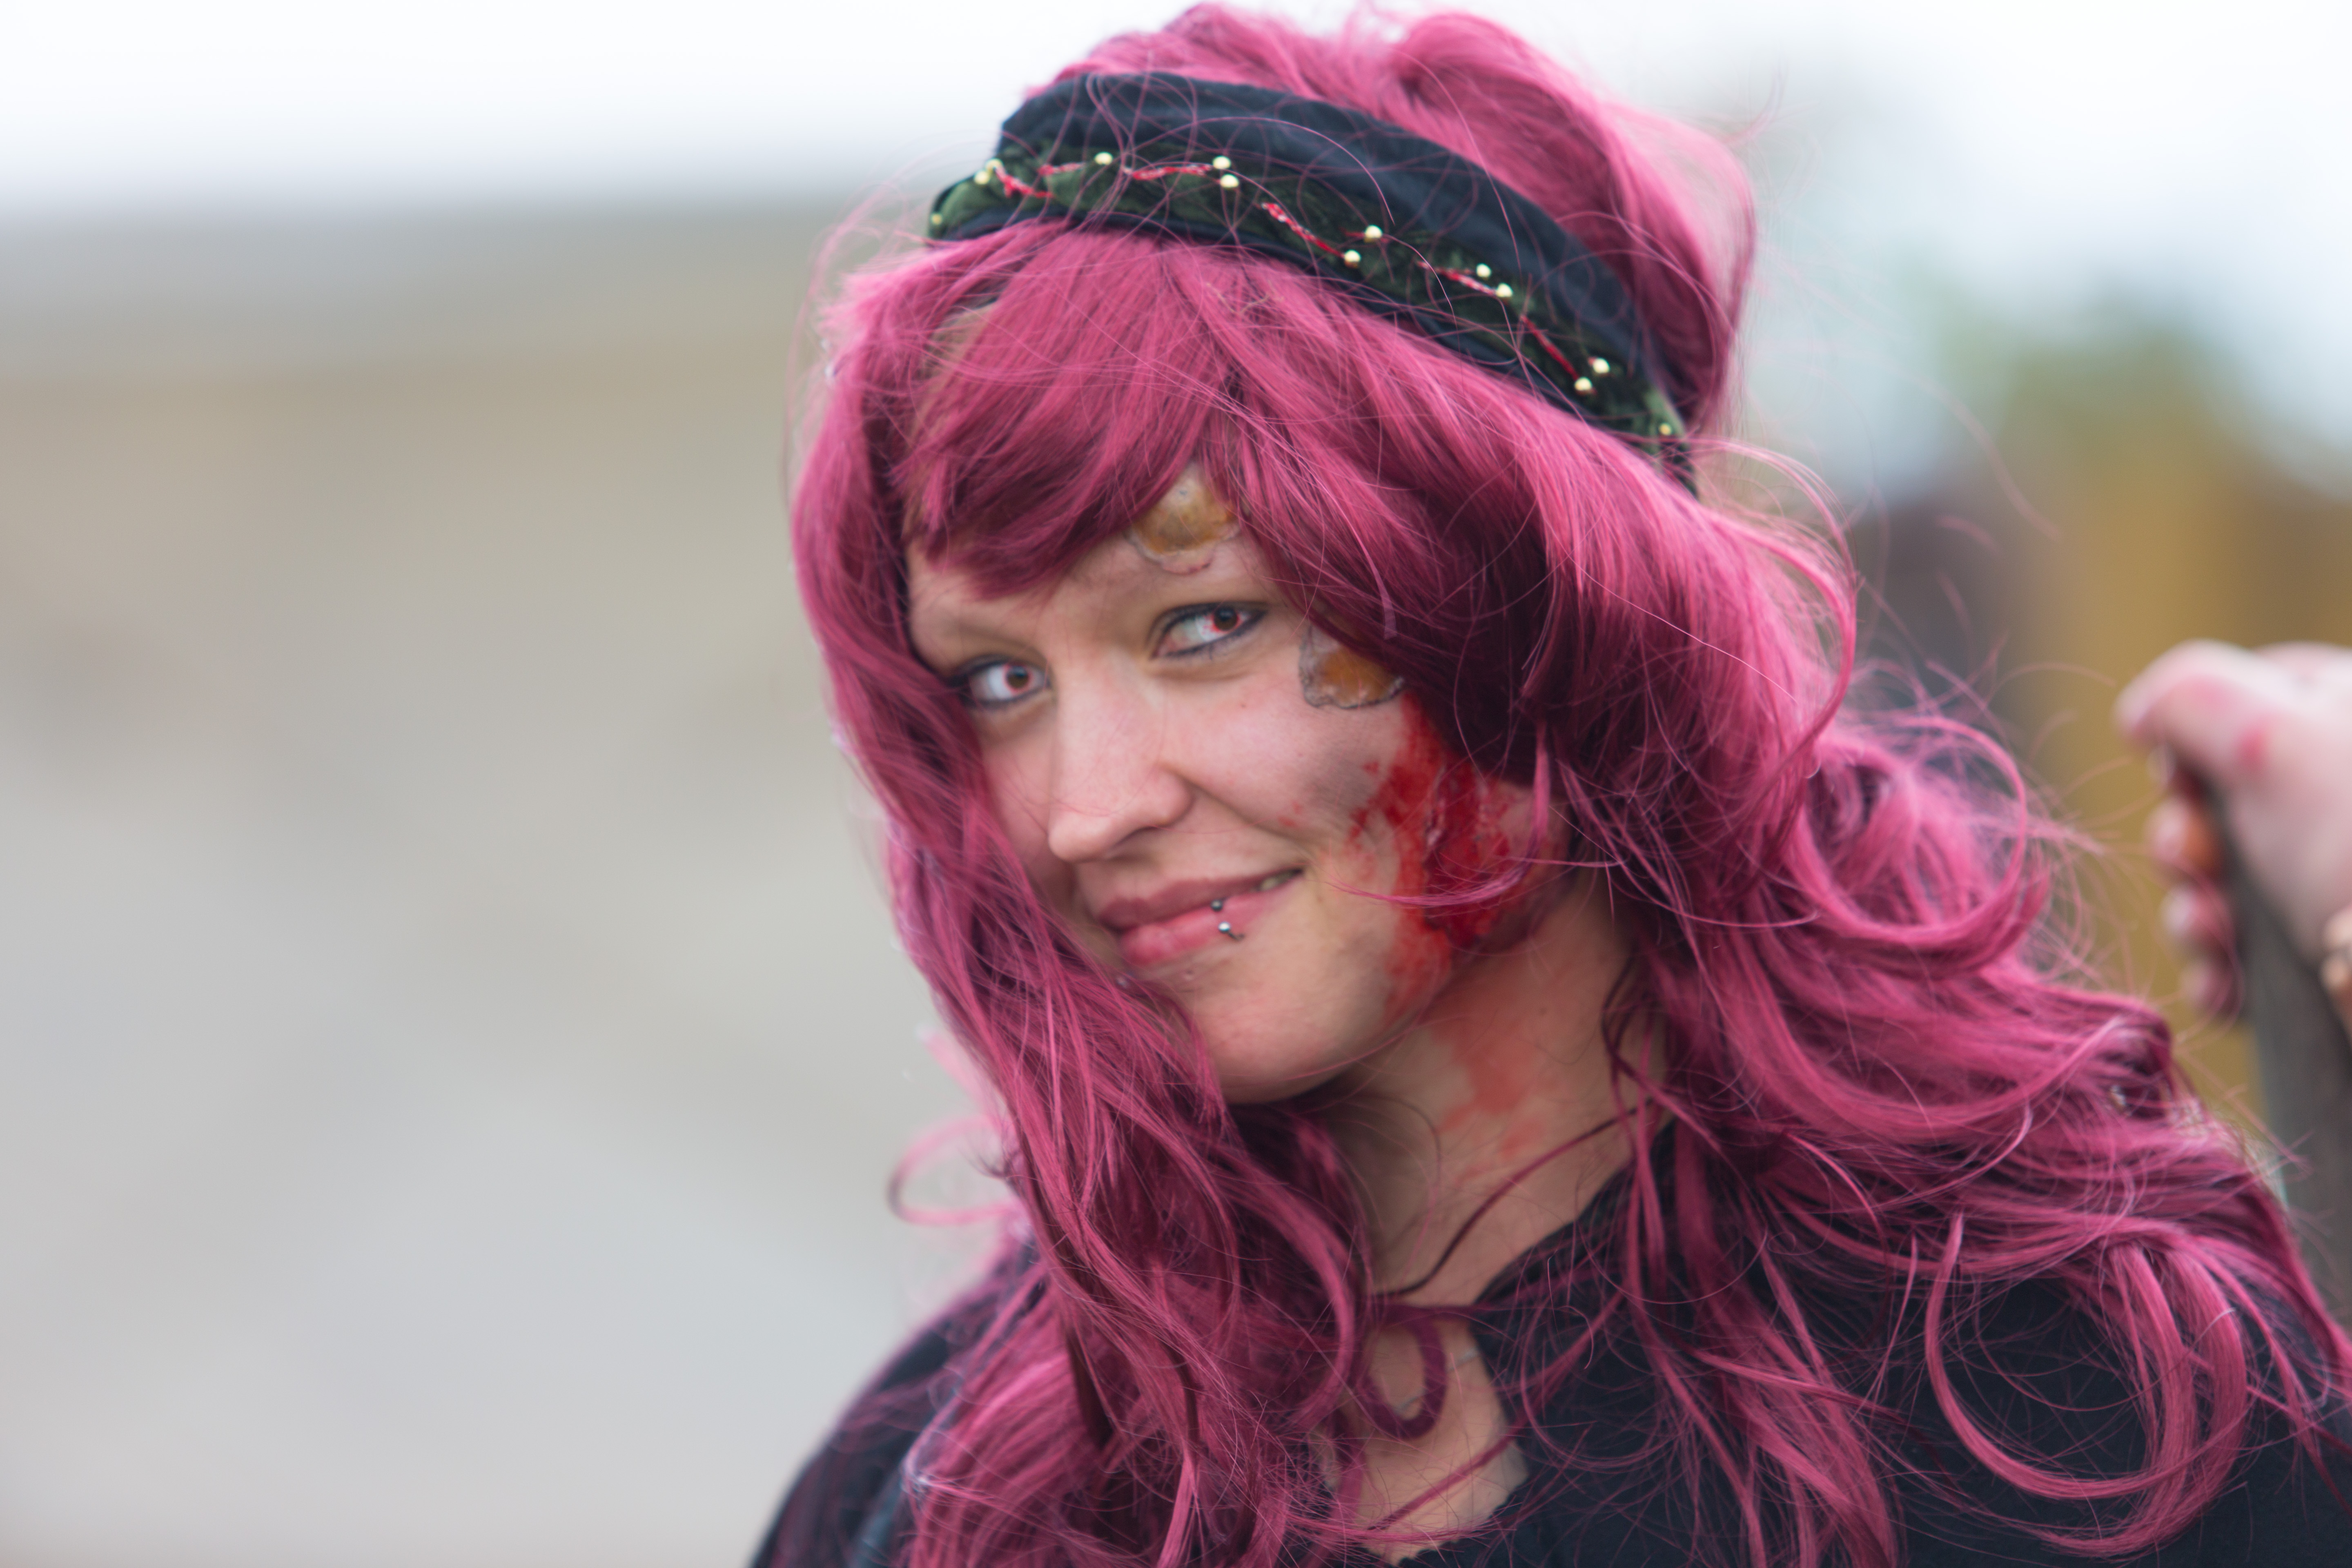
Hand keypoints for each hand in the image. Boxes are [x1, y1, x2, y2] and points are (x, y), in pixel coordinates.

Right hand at [2114, 640, 2351, 1018]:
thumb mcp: (2270, 739)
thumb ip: (2188, 698)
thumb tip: (2141, 716)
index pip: (2253, 701)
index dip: (2192, 743)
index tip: (2179, 780)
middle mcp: (2351, 804)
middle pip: (2226, 806)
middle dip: (2187, 842)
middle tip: (2197, 863)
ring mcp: (2345, 889)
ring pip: (2230, 889)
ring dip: (2195, 914)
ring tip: (2212, 931)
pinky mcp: (2337, 967)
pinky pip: (2251, 965)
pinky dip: (2221, 974)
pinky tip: (2224, 982)